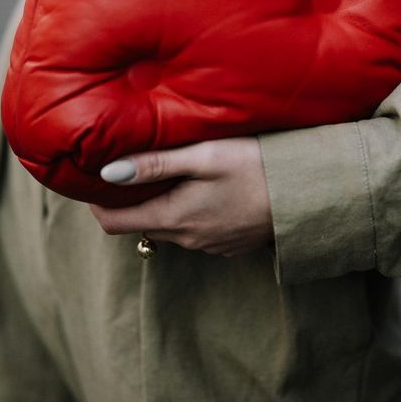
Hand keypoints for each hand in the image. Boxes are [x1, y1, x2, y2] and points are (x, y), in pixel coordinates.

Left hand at [89, 138, 273, 257]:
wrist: (307, 195)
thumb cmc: (256, 167)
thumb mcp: (205, 156)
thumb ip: (156, 164)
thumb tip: (107, 172)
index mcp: (175, 217)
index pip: (113, 222)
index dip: (97, 200)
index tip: (92, 175)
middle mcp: (187, 238)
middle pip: (140, 222)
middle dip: (128, 197)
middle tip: (127, 162)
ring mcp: (209, 245)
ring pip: (168, 225)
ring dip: (159, 202)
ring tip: (165, 168)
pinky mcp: (229, 243)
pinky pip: (194, 229)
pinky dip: (186, 209)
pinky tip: (202, 185)